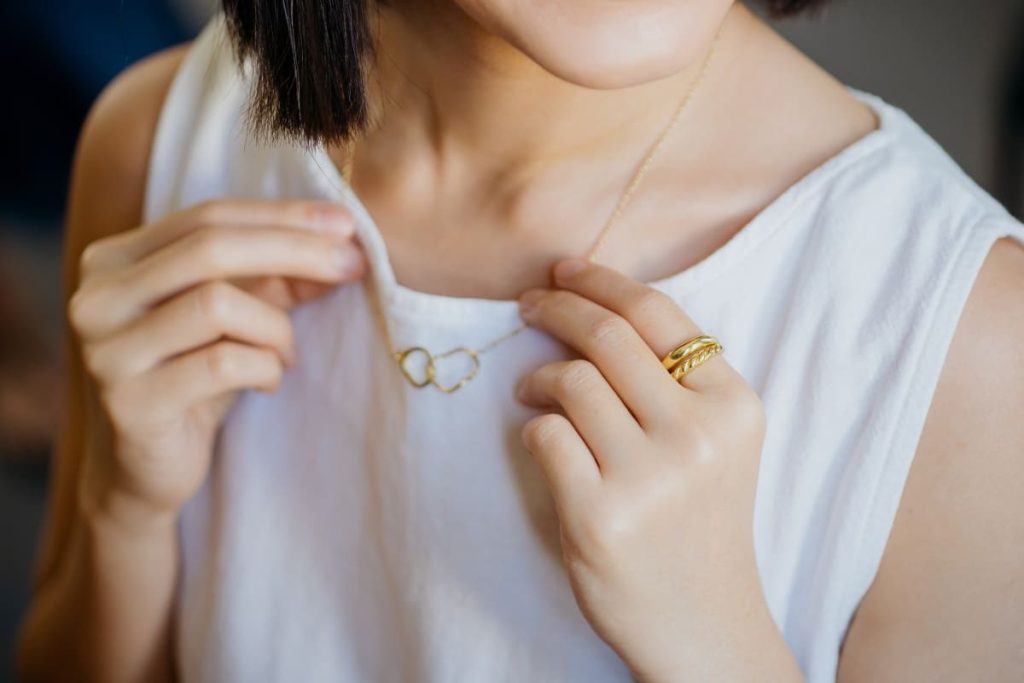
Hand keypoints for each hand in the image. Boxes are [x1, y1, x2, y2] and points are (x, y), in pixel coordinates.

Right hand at [69, 199, 365, 527]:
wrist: (146, 472)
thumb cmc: (195, 381)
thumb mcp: (239, 318)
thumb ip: (278, 276)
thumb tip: (343, 239)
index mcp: (115, 261)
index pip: (207, 216)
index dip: (282, 215)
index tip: (346, 223)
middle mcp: (97, 298)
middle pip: (209, 247)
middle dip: (294, 249)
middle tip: (353, 264)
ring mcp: (107, 351)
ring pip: (216, 303)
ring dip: (276, 327)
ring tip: (287, 354)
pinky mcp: (130, 403)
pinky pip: (222, 364)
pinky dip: (265, 367)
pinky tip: (269, 382)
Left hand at [514, 258, 800, 681]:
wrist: (703, 624)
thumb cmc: (699, 523)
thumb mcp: (717, 443)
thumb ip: (675, 382)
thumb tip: (590, 308)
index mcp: (734, 405)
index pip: (658, 314)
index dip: (602, 281)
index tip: (563, 272)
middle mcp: (698, 434)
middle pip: (607, 336)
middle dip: (556, 307)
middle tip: (529, 304)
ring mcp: (649, 477)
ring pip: (571, 381)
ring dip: (538, 376)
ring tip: (533, 389)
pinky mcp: (599, 514)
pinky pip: (544, 435)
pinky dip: (533, 427)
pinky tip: (543, 439)